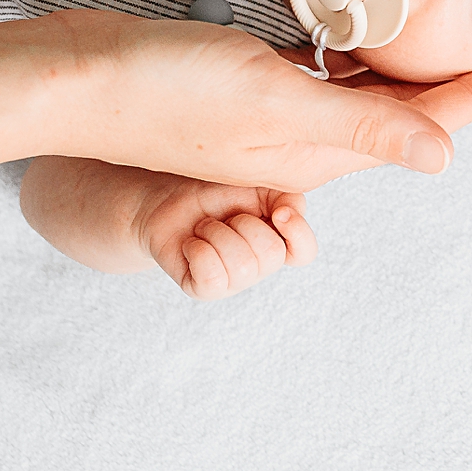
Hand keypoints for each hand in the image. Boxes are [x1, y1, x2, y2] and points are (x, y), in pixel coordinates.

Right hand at [43, 11, 471, 190]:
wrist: (72, 79)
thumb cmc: (165, 88)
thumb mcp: (274, 102)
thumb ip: (360, 122)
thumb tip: (444, 156)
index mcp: (310, 150)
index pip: (410, 128)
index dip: (465, 101)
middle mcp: (290, 138)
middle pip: (386, 114)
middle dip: (441, 91)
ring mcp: (258, 114)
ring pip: (346, 95)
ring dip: (392, 75)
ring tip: (433, 43)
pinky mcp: (229, 85)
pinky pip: (304, 77)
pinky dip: (337, 60)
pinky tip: (341, 38)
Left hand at [137, 175, 315, 300]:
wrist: (166, 193)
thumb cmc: (212, 188)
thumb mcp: (256, 182)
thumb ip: (285, 194)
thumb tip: (290, 213)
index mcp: (276, 239)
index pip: (305, 252)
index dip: (297, 234)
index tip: (278, 212)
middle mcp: (258, 266)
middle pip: (270, 256)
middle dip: (244, 224)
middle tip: (225, 215)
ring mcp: (231, 282)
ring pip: (241, 266)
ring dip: (216, 233)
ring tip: (204, 226)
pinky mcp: (203, 289)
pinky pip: (212, 277)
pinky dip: (198, 251)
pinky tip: (192, 244)